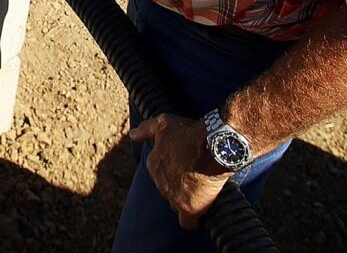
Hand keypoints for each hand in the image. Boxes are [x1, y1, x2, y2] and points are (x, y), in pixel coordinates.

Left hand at [129, 114, 230, 228]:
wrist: (213, 145)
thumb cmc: (190, 132)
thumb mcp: (164, 123)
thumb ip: (146, 129)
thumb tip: (132, 135)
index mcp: (153, 164)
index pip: (159, 173)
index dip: (172, 169)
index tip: (185, 164)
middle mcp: (160, 182)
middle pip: (168, 189)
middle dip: (179, 184)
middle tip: (195, 176)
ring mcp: (173, 197)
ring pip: (176, 204)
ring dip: (185, 199)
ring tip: (200, 190)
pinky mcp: (189, 208)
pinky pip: (187, 222)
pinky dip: (192, 219)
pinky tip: (199, 212)